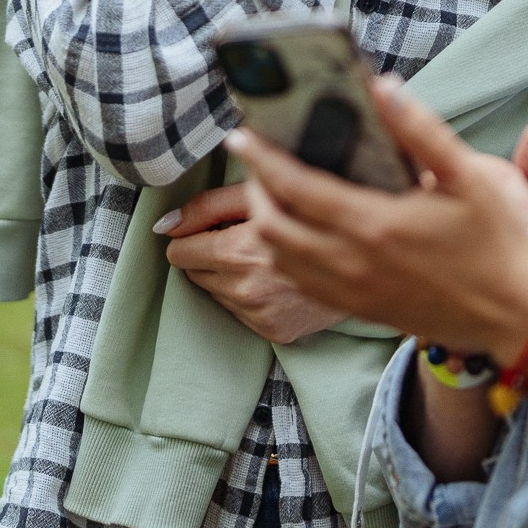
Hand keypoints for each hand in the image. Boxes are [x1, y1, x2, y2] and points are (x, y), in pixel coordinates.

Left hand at [158, 182, 350, 344]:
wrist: (363, 256)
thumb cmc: (308, 212)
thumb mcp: (257, 195)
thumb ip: (206, 206)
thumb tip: (164, 225)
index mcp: (239, 251)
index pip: (178, 253)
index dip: (193, 237)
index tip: (214, 228)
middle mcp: (246, 289)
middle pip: (194, 274)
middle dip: (211, 255)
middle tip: (243, 240)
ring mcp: (260, 316)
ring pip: (215, 293)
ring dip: (229, 276)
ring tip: (263, 259)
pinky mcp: (274, 332)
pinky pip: (238, 312)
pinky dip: (248, 296)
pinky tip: (274, 280)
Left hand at [234, 78, 527, 361]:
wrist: (514, 315)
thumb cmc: (496, 243)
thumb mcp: (469, 176)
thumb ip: (420, 130)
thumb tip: (383, 87)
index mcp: (374, 224)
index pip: (293, 187)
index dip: (260, 159)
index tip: (241, 135)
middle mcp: (352, 262)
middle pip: (271, 226)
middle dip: (254, 190)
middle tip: (257, 160)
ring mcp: (352, 291)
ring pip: (279, 258)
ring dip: (265, 223)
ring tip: (271, 192)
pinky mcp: (359, 309)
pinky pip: (300, 282)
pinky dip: (284, 254)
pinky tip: (298, 233)